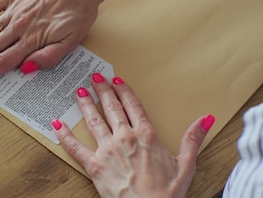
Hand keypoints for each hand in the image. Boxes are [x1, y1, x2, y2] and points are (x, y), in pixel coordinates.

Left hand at [52, 73, 214, 197]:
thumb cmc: (167, 194)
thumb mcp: (186, 165)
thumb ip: (193, 139)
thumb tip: (205, 119)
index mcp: (146, 135)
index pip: (133, 106)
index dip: (124, 91)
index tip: (118, 80)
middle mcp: (125, 138)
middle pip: (111, 108)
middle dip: (103, 91)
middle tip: (95, 78)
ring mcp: (107, 151)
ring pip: (93, 121)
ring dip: (85, 105)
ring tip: (79, 91)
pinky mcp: (94, 166)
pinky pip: (75, 148)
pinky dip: (65, 135)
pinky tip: (57, 124)